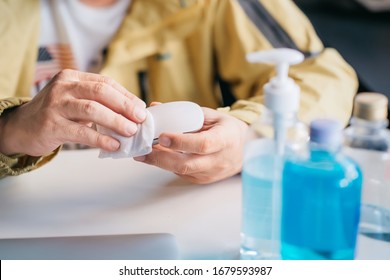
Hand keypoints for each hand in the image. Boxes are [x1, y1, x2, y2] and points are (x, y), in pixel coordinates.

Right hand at [0, 69, 146, 155]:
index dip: (126, 96)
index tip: (141, 108)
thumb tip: (131, 113)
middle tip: (140, 119)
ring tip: (131, 132)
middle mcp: (63, 87)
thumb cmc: (55, 114)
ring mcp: (55, 105)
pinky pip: (81, 132)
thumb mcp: (75, 101)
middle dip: (125, 105)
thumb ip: (98, 103)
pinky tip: (114, 145)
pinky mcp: (51, 125)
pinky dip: (100, 139)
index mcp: (72, 77)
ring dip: (115, 121)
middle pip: (101, 92)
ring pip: (92, 109)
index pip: (105, 83)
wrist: (21, 127)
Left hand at [134, 107, 248, 183]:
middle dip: (161, 158)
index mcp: (224, 140)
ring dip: (160, 162)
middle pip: (187, 164)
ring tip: (143, 153)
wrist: (245, 149)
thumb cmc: (227, 129)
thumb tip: (155, 106)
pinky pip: (182, 174)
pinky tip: (157, 157)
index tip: (163, 136)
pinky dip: (168, 165)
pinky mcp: (203, 180)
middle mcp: (218, 160)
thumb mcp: (212, 115)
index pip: (202, 144)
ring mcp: (210, 173)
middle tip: (142, 150)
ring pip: (182, 171)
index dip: (181, 142)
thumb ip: (185, 112)